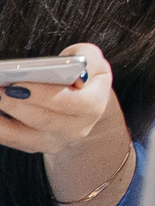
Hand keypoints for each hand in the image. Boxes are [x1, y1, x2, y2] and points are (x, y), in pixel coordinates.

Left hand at [0, 44, 116, 153]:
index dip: (44, 94)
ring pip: (22, 134)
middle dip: (15, 104)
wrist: (82, 100)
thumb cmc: (83, 74)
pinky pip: (11, 140)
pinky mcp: (35, 146)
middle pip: (42, 119)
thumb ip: (88, 59)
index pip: (71, 103)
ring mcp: (55, 141)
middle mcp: (76, 129)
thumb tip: (79, 69)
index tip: (18, 84)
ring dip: (2, 118)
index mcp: (94, 106)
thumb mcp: (92, 59)